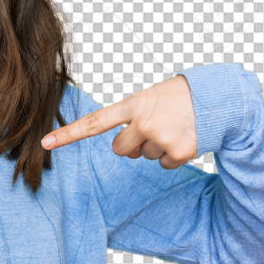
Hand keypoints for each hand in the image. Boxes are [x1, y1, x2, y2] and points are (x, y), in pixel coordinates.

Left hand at [40, 75, 197, 169]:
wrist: (217, 98)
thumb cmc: (178, 98)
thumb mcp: (149, 98)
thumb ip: (130, 118)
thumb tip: (124, 149)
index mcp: (133, 105)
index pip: (95, 122)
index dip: (69, 134)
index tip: (45, 143)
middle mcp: (143, 122)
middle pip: (120, 149)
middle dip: (134, 143)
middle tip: (155, 126)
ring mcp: (160, 138)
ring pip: (142, 157)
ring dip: (155, 147)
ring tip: (174, 127)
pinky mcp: (178, 152)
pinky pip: (163, 165)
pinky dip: (173, 156)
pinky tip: (184, 137)